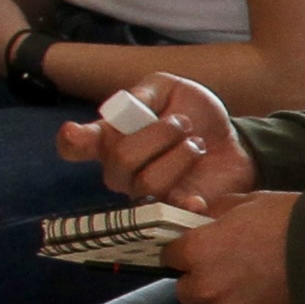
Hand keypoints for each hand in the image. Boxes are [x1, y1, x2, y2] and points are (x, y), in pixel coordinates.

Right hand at [58, 71, 258, 206]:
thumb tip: (127, 105)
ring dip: (181, 156)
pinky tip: (196, 198)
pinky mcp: (174, 212)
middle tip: (183, 123)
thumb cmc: (192, 114)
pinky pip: (170, 214)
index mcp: (111, 138)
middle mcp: (120, 171)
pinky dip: (184, 205)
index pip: (75, 145)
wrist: (232, 139)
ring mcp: (144, 194)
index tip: (75, 132)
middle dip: (159, 134)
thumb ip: (146, 93)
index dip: (73, 141)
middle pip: (122, 159)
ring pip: (149, 183)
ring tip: (197, 144)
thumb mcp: (170, 89)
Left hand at [162, 192, 301, 303]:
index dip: (183, 249)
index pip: (170, 256)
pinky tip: (274, 289)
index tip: (198, 244)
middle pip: (186, 291)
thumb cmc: (288, 220)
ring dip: (227, 294)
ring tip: (256, 278)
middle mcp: (207, 285)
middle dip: (199, 279)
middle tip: (224, 264)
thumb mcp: (248, 202)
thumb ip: (216, 212)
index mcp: (198, 251)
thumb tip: (199, 213)